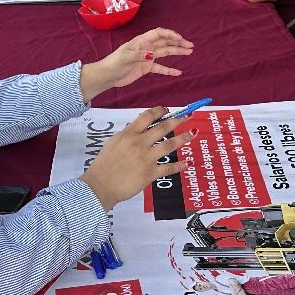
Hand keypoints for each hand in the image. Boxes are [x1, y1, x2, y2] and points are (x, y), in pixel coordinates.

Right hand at [79, 108, 195, 209]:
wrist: (101, 184)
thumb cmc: (104, 164)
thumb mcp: (113, 142)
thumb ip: (127, 134)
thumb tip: (138, 127)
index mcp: (129, 134)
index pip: (147, 117)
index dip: (159, 111)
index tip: (167, 110)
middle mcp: (140, 143)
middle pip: (163, 128)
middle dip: (177, 120)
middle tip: (188, 115)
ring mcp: (146, 158)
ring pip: (169, 144)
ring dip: (183, 138)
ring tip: (193, 133)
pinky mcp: (150, 173)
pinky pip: (168, 168)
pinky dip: (179, 166)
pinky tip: (187, 163)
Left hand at [80, 27, 192, 99]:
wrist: (107, 75)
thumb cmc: (114, 63)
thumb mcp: (125, 58)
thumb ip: (139, 55)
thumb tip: (152, 55)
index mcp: (141, 41)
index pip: (158, 34)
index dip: (170, 34)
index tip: (180, 38)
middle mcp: (146, 47)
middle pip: (165, 42)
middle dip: (177, 42)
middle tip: (190, 45)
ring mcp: (147, 57)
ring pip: (165, 52)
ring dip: (176, 52)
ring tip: (189, 52)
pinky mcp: (146, 68)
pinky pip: (160, 67)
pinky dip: (169, 69)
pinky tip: (178, 72)